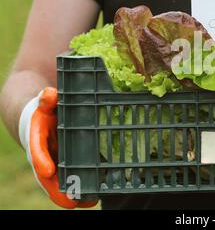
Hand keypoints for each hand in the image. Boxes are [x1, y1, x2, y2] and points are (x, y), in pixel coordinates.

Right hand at [19, 87, 97, 208]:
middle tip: (72, 201)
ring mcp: (53, 164)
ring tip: (91, 201)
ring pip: (59, 184)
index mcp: (36, 140)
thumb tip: (49, 93)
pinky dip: (80, 189)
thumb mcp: (45, 102)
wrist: (38, 119)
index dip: (41, 161)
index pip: (36, 151)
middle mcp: (43, 157)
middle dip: (58, 190)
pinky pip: (70, 180)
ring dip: (72, 195)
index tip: (48, 171)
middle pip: (47, 177)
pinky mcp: (63, 166)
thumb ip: (46, 98)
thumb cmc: (46, 110)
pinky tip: (96, 196)